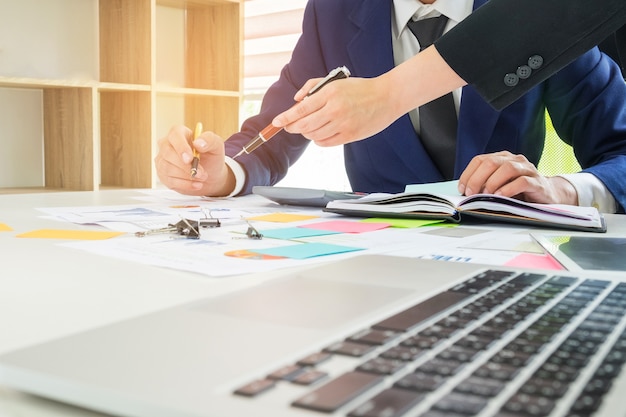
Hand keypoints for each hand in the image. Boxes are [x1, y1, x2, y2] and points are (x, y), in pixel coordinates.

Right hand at [154, 125, 234, 195]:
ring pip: (168, 168)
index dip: (181, 147)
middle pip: (168, 153)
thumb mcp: (216, 146)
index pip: (175, 136)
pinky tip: (196, 185)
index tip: (189, 159)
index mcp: (179, 133)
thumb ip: (210, 140)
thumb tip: (198, 143)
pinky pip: (170, 181)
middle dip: (186, 166)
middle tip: (202, 174)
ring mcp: (163, 160)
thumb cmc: (211, 157)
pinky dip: (185, 185)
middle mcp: (167, 144)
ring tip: (202, 178)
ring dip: (187, 176)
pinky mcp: (163, 174)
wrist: (211, 174)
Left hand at [272, 75, 401, 145]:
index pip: (301, 109)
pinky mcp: (350, 135)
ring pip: (314, 135)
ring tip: (310, 127)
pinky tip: (321, 133)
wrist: (386, 97)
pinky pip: (325, 143)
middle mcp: (335, 110)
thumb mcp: (335, 81)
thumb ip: (312, 87)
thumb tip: (296, 100)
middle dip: (293, 127)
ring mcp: (342, 124)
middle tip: (290, 126)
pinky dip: (319, 140)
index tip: (276, 122)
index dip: (286, 118)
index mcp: (330, 93)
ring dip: (307, 133)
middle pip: (304, 125)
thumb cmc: (360, 88)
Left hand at [457, 151, 578, 204]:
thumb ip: (485, 184)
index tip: (462, 188)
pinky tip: (501, 197)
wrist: (549, 195)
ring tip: (486, 195)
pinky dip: (508, 189)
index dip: (468, 174)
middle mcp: (515, 160)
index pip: (480, 160)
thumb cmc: (520, 191)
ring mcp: (527, 170)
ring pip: (507, 168)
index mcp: (503, 158)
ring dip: (492, 183)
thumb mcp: (499, 185)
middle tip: (471, 194)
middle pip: (491, 162)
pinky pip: (522, 182)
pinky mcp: (537, 182)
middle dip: (477, 179)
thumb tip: (466, 192)